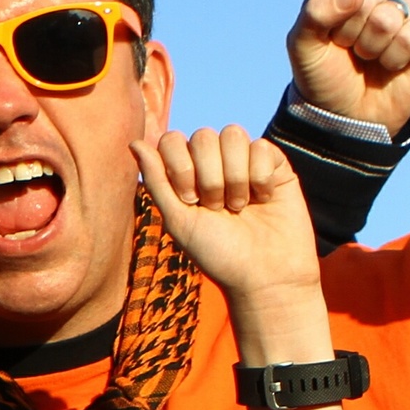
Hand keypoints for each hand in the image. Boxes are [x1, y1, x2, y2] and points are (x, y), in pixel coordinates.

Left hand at [136, 128, 319, 315]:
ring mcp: (245, 162)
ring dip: (235, 175)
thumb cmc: (218, 254)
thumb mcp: (178, 220)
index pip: (173, 140)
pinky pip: (262, 146)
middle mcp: (214, 163)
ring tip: (240, 207)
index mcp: (186, 174)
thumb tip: (134, 143)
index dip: (180, 167)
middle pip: (203, 136)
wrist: (264, 275)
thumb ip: (156, 180)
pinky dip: (260, 176)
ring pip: (233, 134)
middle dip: (209, 176)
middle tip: (217, 208)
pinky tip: (264, 199)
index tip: (190, 201)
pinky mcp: (276, 165)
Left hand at [286, 0, 409, 129]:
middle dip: (348, 30)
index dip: (325, 9)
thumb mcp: (303, 46)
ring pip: (388, 16)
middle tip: (346, 47)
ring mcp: (405, 10)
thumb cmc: (323, 75)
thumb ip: (316, 13)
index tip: (324, 31)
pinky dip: (394, 58)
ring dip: (370, 47)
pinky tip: (390, 65)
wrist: (344, 116)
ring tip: (367, 57)